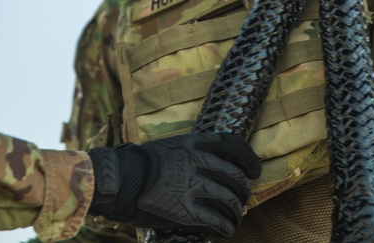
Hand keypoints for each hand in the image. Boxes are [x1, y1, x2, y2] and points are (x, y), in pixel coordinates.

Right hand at [87, 133, 261, 236]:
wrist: (119, 180)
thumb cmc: (142, 163)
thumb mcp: (171, 146)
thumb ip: (194, 152)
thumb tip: (217, 164)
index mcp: (194, 143)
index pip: (233, 145)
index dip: (249, 159)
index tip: (255, 171)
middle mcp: (196, 163)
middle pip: (234, 176)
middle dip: (243, 190)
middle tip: (242, 197)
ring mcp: (191, 187)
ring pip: (229, 200)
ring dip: (236, 211)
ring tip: (235, 216)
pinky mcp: (185, 212)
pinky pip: (216, 220)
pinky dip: (226, 227)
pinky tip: (227, 230)